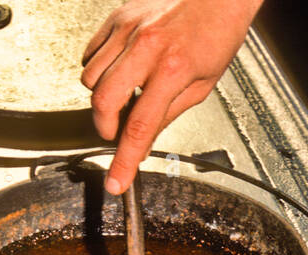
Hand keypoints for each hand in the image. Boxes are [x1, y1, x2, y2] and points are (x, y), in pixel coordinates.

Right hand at [82, 0, 263, 193]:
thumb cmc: (217, 32)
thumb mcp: (202, 83)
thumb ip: (168, 113)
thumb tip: (144, 141)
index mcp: (173, 69)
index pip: (140, 127)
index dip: (124, 162)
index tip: (116, 182)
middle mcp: (146, 47)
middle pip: (102, 102)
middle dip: (105, 128)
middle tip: (117, 133)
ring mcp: (128, 30)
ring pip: (91, 79)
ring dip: (102, 98)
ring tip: (125, 95)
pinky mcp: (117, 18)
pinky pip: (91, 55)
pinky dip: (98, 71)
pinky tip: (118, 72)